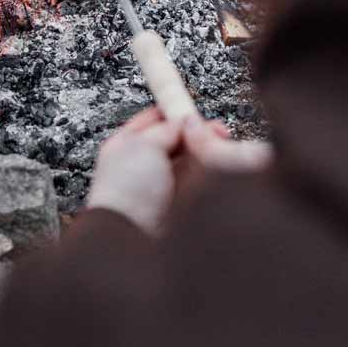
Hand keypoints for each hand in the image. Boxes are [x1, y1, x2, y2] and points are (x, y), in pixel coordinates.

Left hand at [87, 109, 273, 234]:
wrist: (132, 235)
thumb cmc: (127, 189)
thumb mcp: (143, 146)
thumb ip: (166, 130)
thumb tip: (184, 120)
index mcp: (125, 144)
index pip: (154, 120)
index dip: (176, 113)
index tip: (197, 110)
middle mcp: (142, 163)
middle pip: (175, 140)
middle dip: (197, 134)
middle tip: (218, 131)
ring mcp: (162, 185)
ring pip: (190, 160)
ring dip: (206, 152)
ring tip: (221, 147)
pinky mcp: (179, 204)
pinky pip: (198, 182)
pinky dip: (209, 173)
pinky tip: (220, 167)